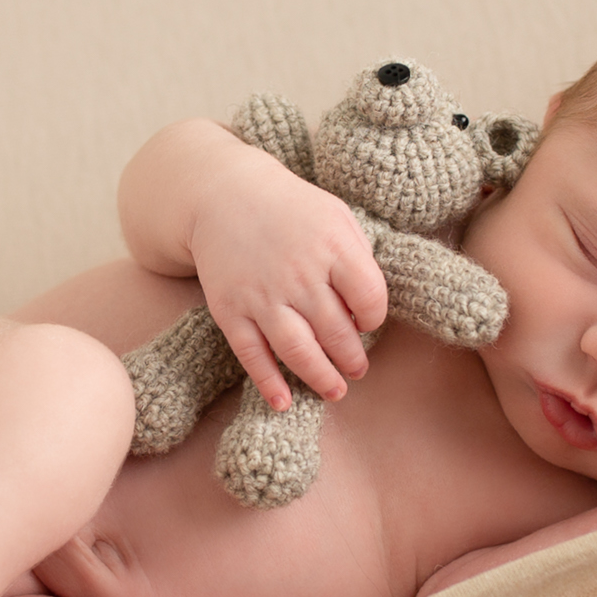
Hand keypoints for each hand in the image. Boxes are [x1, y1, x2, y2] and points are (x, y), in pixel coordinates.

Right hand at [188, 152, 388, 409]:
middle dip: (351, 359)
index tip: (367, 322)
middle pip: (337, 332)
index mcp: (332, 246)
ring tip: (335, 391)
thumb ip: (357, 258)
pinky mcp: (230, 309)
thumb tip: (363, 313)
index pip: (369, 299)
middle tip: (357, 369)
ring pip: (298, 351)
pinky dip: (268, 382)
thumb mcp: (335, 217)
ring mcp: (262, 294)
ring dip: (321, 378)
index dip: (374, 318)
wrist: (223, 194)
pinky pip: (252, 354)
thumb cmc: (290, 208)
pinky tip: (284, 402)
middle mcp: (299, 273)